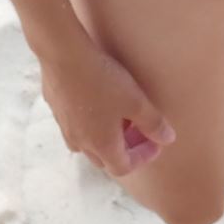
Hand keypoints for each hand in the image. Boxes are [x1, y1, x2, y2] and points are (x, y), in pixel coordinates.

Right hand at [38, 38, 176, 174]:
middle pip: (104, 159)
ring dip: (105, 137)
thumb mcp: (136, 101)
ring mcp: (64, 127)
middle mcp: (80, 142)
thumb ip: (153, 123)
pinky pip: (74, 125)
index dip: (143, 158)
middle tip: (138, 130)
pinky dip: (89, 122)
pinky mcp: (55, 108)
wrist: (63, 55)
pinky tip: (96, 99)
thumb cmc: (103, 81)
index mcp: (102, 145)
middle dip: (125, 149)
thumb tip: (168, 139)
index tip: (155, 142)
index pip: (124, 167)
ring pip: (86, 143)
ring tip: (117, 116)